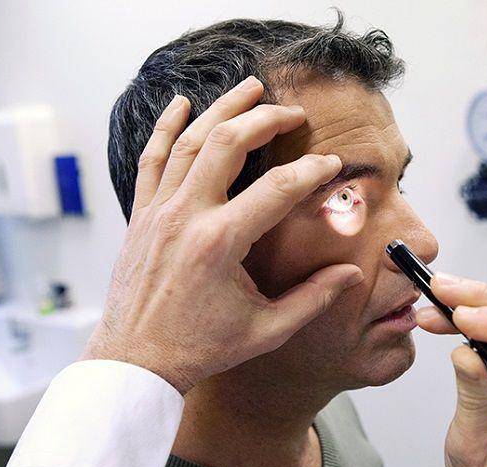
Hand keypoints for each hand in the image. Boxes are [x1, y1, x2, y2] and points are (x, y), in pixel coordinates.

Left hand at [81, 77, 362, 393]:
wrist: (135, 360)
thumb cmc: (199, 349)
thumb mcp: (266, 330)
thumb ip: (313, 299)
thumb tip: (351, 274)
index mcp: (221, 243)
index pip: (278, 188)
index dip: (312, 170)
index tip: (331, 164)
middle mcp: (187, 217)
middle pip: (229, 144)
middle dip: (267, 119)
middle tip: (294, 113)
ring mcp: (159, 212)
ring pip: (191, 142)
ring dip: (223, 109)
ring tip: (251, 87)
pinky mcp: (142, 216)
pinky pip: (153, 159)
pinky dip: (167, 128)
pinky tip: (181, 105)